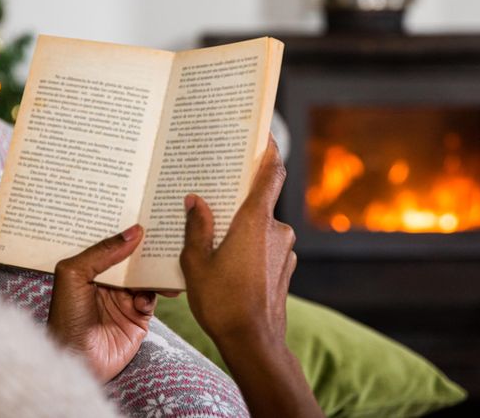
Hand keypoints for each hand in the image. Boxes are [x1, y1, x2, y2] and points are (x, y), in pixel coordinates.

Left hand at [47, 225, 156, 381]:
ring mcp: (124, 299)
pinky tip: (141, 302)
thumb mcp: (75, 276)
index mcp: (90, 268)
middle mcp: (109, 281)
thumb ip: (102, 252)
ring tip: (164, 263)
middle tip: (164, 232)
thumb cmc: (66, 318)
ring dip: (155, 271)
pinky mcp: (138, 316)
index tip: (145, 212)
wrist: (78, 361)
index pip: (112, 243)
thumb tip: (133, 232)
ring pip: (146, 276)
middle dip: (147, 248)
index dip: (126, 230)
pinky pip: (152, 297)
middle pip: (133, 258)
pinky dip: (152, 295)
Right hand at [180, 134, 295, 346]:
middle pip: (259, 202)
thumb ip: (196, 227)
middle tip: (212, 196)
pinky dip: (249, 248)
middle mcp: (275, 231)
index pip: (271, 173)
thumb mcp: (196, 263)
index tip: (262, 135)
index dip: (268, 151)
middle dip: (237, 199)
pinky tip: (227, 263)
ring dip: (241, 229)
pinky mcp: (285, 269)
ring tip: (212, 239)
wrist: (255, 343)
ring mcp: (284, 251)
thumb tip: (195, 201)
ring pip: (261, 228)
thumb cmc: (223, 303)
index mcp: (254, 221)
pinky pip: (265, 247)